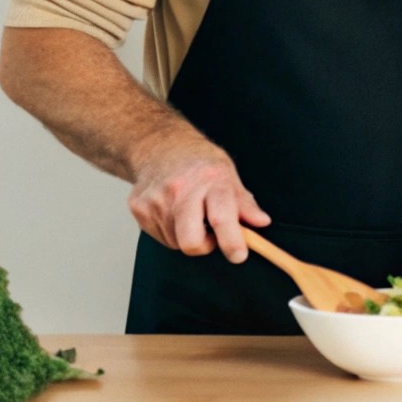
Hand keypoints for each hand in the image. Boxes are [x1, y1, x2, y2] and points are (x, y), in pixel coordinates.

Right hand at [127, 135, 269, 263]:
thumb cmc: (199, 163)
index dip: (232, 241)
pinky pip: (160, 237)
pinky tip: (173, 211)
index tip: (239, 255)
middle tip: (212, 235)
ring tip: (190, 213)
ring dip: (187, 236)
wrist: (160, 146)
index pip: (222, 217)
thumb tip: (262, 222)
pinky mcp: (138, 207)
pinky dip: (170, 231)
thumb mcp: (228, 174)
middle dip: (205, 247)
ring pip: (175, 243)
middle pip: (192, 242)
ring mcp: (156, 199)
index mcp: (210, 179)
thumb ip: (244, 202)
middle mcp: (181, 189)